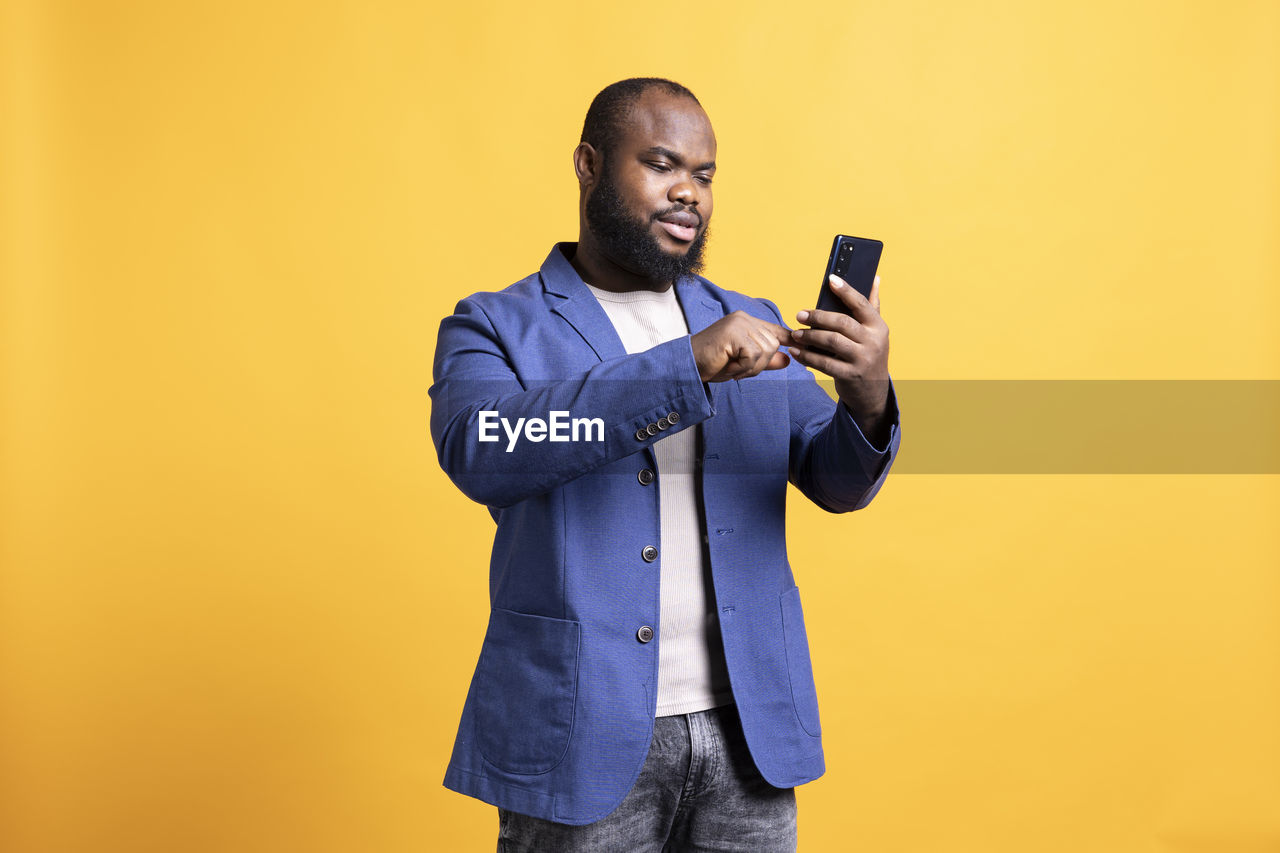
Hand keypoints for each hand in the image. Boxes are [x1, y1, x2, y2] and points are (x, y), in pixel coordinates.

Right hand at [691, 310, 793, 382]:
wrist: (687, 367)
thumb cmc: (712, 365)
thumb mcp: (744, 365)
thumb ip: (766, 361)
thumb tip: (788, 359)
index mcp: (747, 322)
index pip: (775, 330)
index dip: (790, 339)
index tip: (802, 345)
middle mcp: (744, 319)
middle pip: (773, 344)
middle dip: (759, 364)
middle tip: (738, 369)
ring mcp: (738, 323)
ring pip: (765, 350)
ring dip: (750, 367)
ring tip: (732, 368)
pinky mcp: (733, 332)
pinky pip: (753, 355)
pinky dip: (743, 367)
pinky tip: (729, 367)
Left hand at [788, 274, 890, 441]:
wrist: (873, 392)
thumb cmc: (869, 354)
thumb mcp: (875, 332)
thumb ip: (872, 306)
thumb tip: (875, 278)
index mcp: (878, 326)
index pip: (861, 304)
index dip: (846, 290)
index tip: (830, 279)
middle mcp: (873, 341)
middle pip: (842, 323)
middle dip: (818, 317)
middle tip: (800, 315)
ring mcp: (863, 359)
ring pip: (832, 342)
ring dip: (810, 337)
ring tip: (796, 334)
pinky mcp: (850, 375)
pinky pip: (824, 364)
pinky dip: (808, 357)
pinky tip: (796, 352)